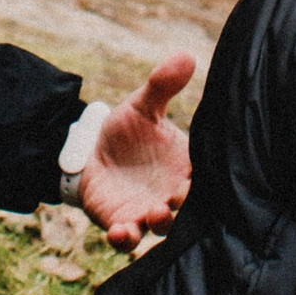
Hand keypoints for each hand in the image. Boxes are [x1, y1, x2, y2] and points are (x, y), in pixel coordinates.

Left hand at [79, 52, 194, 248]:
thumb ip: (162, 85)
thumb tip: (186, 54)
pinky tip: (119, 232)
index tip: (199, 176)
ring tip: (154, 213)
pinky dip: (125, 239)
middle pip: (188, 206)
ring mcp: (148, 211)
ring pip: (161, 227)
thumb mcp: (142, 104)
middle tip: (177, 197)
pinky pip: (127, 239)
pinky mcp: (122, 223)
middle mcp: (171, 192)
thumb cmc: (125, 130)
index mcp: (184, 166)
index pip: (205, 176)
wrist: (89, 151)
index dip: (206, 180)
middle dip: (185, 205)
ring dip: (160, 223)